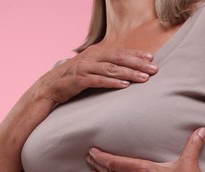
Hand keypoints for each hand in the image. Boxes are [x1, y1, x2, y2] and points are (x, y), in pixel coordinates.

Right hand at [33, 45, 157, 103]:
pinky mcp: (79, 79)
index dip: (136, 55)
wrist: (49, 87)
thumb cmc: (72, 79)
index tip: (152, 58)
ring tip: (145, 78)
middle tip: (155, 69)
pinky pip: (99, 81)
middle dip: (138, 64)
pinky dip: (113, 83)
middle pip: (119, 58)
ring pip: (112, 69)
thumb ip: (104, 67)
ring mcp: (85, 67)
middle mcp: (91, 57)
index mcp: (95, 52)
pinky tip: (125, 86)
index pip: (120, 52)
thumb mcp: (90, 68)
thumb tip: (124, 71)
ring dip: (130, 74)